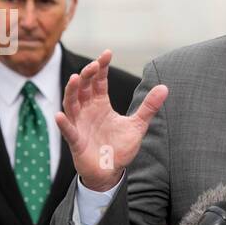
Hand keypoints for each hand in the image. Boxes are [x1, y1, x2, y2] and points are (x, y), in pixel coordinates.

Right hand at [56, 49, 167, 191]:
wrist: (111, 171)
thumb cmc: (119, 147)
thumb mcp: (138, 125)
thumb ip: (148, 107)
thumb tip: (164, 88)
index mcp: (100, 104)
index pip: (99, 81)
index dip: (102, 67)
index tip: (107, 53)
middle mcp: (87, 110)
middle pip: (83, 87)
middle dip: (87, 74)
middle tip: (95, 64)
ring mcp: (80, 124)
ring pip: (71, 103)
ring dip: (72, 91)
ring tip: (75, 78)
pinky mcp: (76, 141)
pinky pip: (68, 131)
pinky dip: (64, 123)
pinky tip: (61, 115)